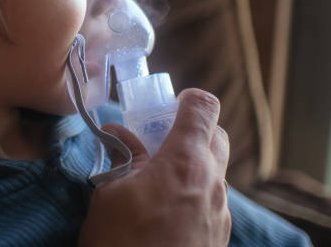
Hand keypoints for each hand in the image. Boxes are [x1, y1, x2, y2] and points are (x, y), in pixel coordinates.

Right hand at [79, 88, 230, 246]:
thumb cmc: (119, 242)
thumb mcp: (109, 194)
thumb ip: (122, 158)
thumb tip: (120, 135)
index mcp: (185, 163)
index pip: (205, 108)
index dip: (189, 99)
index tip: (171, 105)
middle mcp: (212, 184)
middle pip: (218, 136)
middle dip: (194, 129)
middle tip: (162, 139)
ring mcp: (221, 213)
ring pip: (217, 169)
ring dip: (195, 161)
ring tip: (160, 177)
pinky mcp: (219, 236)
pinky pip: (214, 199)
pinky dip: (196, 189)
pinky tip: (168, 207)